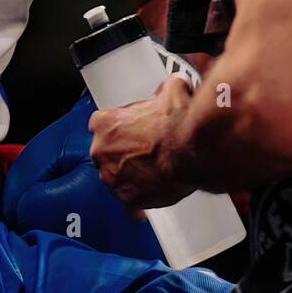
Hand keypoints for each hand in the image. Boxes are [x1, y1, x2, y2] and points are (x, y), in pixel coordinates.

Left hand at [88, 75, 197, 209]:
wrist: (191, 150)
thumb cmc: (177, 122)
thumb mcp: (171, 91)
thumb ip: (164, 91)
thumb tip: (172, 88)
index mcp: (105, 123)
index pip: (100, 124)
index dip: (117, 127)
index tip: (128, 129)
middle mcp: (102, 151)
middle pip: (105, 152)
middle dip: (121, 152)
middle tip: (143, 149)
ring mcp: (113, 177)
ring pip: (115, 177)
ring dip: (128, 175)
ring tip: (150, 171)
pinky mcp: (128, 199)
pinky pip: (128, 204)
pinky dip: (137, 203)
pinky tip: (145, 202)